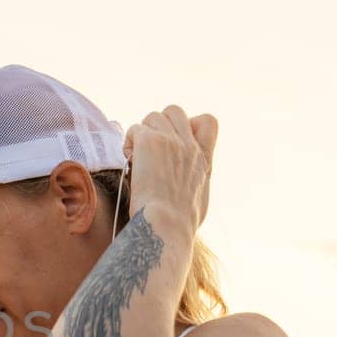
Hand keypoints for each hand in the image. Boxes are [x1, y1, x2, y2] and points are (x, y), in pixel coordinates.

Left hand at [122, 105, 217, 229]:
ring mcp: (170, 140)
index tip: (177, 143)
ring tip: (137, 156)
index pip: (208, 122)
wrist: (165, 225)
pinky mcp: (150, 141)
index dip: (190, 124)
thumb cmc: (179, 224)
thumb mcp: (199, 199)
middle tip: (150, 149)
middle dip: (159, 124)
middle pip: (174, 111)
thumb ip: (196, 181)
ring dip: (142, 133)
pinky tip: (129, 160)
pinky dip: (129, 142)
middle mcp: (189, 145)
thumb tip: (191, 185)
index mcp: (204, 159)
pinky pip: (135, 129)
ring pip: (152, 116)